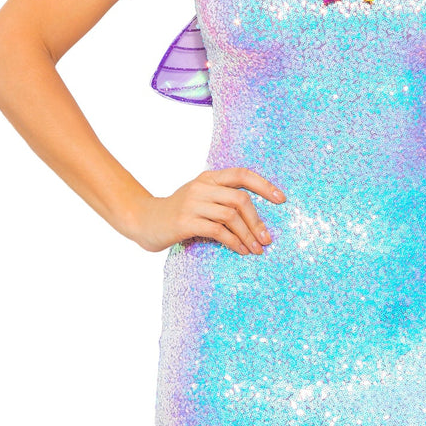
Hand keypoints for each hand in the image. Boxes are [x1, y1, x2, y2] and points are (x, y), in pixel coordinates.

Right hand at [128, 167, 285, 253]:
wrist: (144, 221)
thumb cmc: (179, 212)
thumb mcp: (200, 197)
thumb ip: (222, 198)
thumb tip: (257, 216)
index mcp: (208, 178)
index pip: (242, 174)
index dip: (264, 185)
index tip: (281, 200)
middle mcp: (201, 187)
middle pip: (240, 199)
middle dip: (257, 221)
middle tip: (267, 239)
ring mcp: (192, 203)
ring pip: (231, 216)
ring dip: (248, 235)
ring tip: (257, 249)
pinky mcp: (185, 222)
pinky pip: (218, 231)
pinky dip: (234, 242)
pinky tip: (241, 251)